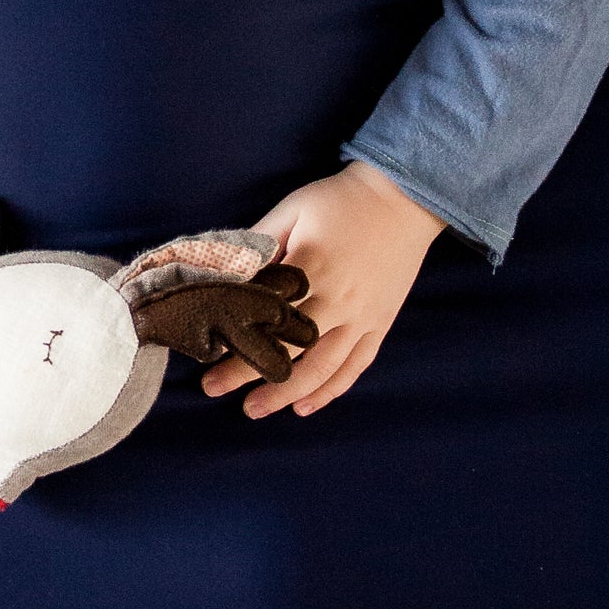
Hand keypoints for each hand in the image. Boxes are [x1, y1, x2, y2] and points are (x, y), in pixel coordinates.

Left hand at [201, 159, 445, 419]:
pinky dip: (330, 390)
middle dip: (247, 371)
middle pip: (288, 347)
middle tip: (213, 389)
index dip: (234, 333)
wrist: (404, 199)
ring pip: (321, 367)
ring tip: (254, 409)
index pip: (263, 311)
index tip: (204, 351)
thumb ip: (259, 243)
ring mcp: (363, 316)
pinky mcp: (380, 325)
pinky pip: (355, 366)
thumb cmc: (340, 201)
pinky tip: (304, 407)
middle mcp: (339, 299)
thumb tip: (224, 273)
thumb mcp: (292, 210)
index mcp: (312, 267)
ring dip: (286, 392)